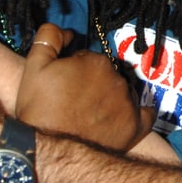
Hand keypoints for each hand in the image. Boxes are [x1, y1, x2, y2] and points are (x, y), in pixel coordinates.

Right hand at [17, 24, 153, 150]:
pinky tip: (127, 117)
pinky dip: (138, 113)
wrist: (52, 151)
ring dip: (111, 97)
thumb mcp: (35, 67)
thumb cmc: (41, 110)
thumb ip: (49, 38)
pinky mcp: (136, 127)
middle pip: (106, 75)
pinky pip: (146, 114)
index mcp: (97, 61)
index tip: (65, 85)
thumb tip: (67, 31)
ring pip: (123, 92)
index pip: (89, 59)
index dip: (75, 70)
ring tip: (90, 115)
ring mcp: (129, 104)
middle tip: (74, 101)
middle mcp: (118, 79)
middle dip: (93, 83)